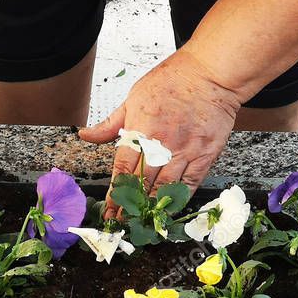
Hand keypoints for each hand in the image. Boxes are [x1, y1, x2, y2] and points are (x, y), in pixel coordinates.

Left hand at [79, 49, 241, 219]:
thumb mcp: (133, 97)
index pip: (123, 170)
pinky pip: (189, 184)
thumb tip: (85, 135)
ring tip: (143, 223)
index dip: (115, 194)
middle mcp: (161, 144)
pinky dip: (178, 200)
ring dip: (152, 208)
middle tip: (123, 224)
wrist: (211, 73)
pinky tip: (169, 210)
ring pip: (165, 188)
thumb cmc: (173, 80)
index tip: (109, 211)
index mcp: (140, 129)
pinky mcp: (205, 155)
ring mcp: (185, 151)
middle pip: (142, 184)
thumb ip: (110, 124)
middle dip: (130, 207)